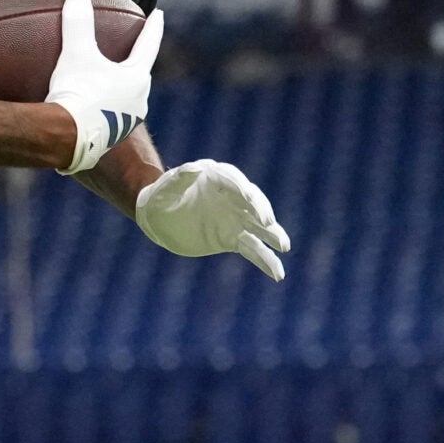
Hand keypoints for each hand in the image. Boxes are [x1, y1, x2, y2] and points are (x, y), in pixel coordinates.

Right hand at [43, 0, 162, 174]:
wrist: (65, 139)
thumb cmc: (77, 93)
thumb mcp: (76, 52)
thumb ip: (78, 20)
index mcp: (136, 78)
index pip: (149, 45)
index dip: (153, 28)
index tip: (159, 15)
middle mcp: (138, 102)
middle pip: (140, 74)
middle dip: (136, 61)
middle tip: (133, 49)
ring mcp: (125, 123)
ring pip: (127, 98)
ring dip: (120, 87)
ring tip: (111, 80)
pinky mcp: (109, 139)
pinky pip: (110, 115)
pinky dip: (104, 106)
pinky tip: (90, 107)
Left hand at [134, 159, 292, 279]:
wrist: (159, 217)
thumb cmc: (161, 196)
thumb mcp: (164, 188)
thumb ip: (178, 178)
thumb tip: (192, 169)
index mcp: (218, 178)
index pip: (234, 182)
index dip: (242, 189)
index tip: (248, 199)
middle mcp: (233, 197)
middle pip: (253, 202)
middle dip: (261, 211)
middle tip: (267, 222)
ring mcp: (235, 218)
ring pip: (259, 227)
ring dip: (273, 236)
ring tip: (284, 246)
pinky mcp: (233, 238)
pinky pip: (253, 249)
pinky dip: (265, 260)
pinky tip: (277, 274)